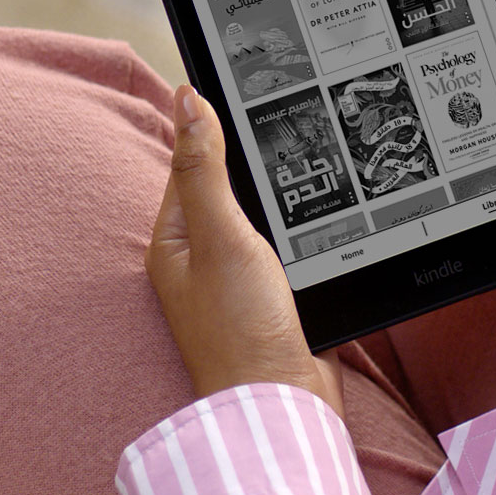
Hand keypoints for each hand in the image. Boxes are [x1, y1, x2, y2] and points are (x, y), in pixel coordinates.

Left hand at [148, 86, 343, 416]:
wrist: (283, 404)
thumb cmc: (240, 329)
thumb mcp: (221, 235)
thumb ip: (206, 168)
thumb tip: (188, 99)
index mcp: (174, 240)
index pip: (190, 163)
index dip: (215, 127)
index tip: (248, 90)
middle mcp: (200, 259)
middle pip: (227, 188)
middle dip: (253, 162)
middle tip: (289, 121)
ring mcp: (236, 281)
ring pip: (260, 218)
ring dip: (280, 199)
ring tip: (310, 165)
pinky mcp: (272, 300)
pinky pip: (283, 249)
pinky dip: (300, 233)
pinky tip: (321, 221)